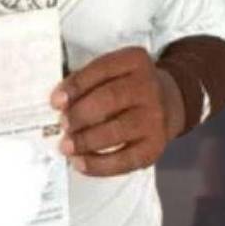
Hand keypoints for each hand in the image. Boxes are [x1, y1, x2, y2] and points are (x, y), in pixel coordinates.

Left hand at [51, 47, 179, 176]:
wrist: (168, 103)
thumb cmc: (128, 87)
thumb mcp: (113, 71)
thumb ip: (87, 81)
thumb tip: (60, 104)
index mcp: (135, 61)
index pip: (102, 69)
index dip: (76, 86)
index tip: (56, 101)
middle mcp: (149, 87)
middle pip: (110, 99)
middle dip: (80, 114)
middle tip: (62, 124)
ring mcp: (155, 118)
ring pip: (118, 130)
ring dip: (86, 140)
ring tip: (67, 146)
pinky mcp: (155, 146)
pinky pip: (125, 159)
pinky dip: (99, 164)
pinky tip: (80, 163)